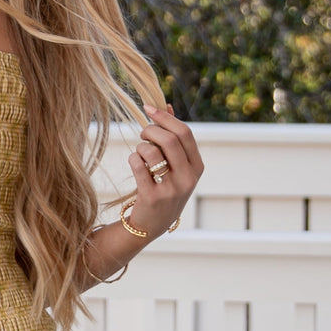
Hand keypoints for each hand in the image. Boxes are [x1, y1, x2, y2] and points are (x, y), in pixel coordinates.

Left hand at [123, 101, 204, 238]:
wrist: (151, 225)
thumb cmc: (163, 189)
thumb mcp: (176, 167)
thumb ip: (174, 138)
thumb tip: (166, 105)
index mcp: (197, 168)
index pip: (185, 133)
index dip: (165, 118)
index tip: (149, 109)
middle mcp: (188, 179)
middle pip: (170, 140)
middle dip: (151, 130)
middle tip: (142, 133)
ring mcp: (171, 189)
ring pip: (151, 151)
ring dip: (140, 147)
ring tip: (140, 154)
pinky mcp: (152, 197)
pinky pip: (137, 165)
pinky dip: (133, 159)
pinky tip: (135, 164)